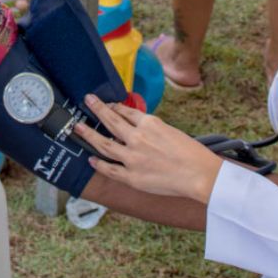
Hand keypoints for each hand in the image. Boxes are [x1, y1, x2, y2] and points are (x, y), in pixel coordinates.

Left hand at [76, 95, 223, 202]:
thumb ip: (151, 128)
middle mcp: (137, 138)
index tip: (107, 104)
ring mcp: (132, 158)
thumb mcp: (171, 131)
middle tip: (87, 101)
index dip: (114, 107)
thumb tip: (137, 124)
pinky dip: (99, 164)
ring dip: (89, 134)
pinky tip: (91, 159)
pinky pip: (110, 169)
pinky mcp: (132, 177)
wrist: (199, 174)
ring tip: (78, 127)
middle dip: (97, 109)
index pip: (126, 111)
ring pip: (104, 144)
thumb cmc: (191, 153)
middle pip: (111, 121)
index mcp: (149, 123)